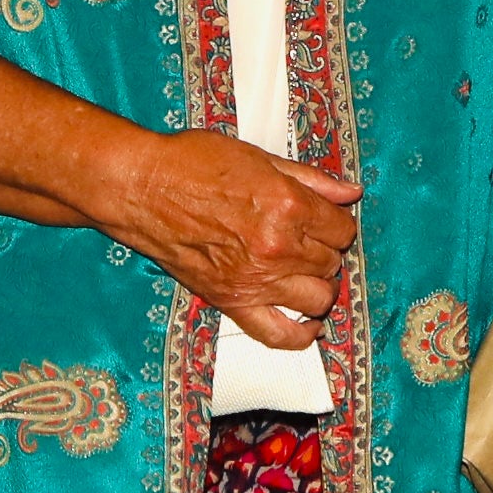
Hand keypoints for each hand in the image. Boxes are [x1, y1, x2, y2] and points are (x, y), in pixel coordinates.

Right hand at [103, 131, 356, 351]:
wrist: (141, 188)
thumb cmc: (191, 165)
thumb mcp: (258, 157)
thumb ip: (310, 178)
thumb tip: (351, 192)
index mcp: (289, 205)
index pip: (342, 228)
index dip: (336, 222)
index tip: (325, 219)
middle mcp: (278, 247)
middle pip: (332, 261)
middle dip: (325, 249)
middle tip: (307, 238)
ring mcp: (257, 279)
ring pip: (319, 297)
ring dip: (318, 284)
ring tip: (303, 271)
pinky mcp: (233, 302)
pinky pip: (280, 334)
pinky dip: (301, 335)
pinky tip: (308, 323)